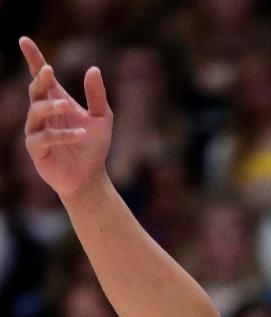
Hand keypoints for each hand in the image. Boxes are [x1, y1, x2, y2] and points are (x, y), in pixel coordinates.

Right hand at [19, 36, 112, 197]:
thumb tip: (93, 69)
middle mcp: (43, 115)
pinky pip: (44, 139)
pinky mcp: (37, 150)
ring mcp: (37, 131)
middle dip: (39, 80)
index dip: (32, 59)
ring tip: (68, 107)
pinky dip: (62, 135)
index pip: (41, 78)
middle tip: (49, 71)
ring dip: (51, 108)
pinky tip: (79, 135)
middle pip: (35, 91)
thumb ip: (97, 95)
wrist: (91, 177)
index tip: (24, 40)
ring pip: (36, 113)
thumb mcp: (101, 118)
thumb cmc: (93, 147)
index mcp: (56, 102)